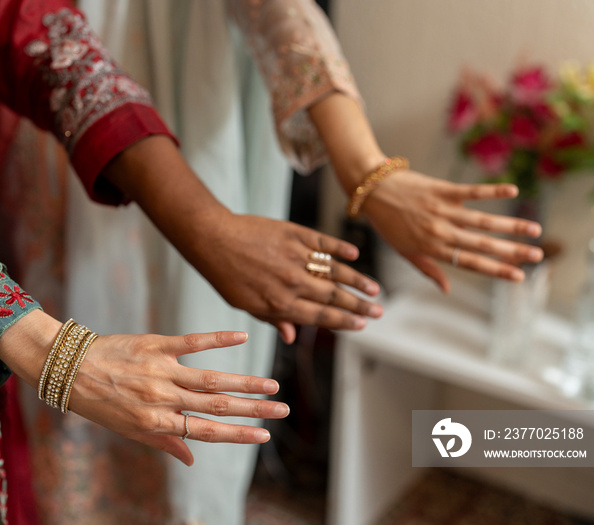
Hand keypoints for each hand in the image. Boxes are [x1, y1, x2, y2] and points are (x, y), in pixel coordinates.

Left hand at [68, 330, 288, 465]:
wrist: (68, 369)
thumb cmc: (99, 404)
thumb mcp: (128, 430)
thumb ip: (163, 442)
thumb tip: (191, 459)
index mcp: (157, 421)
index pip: (206, 432)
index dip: (237, 435)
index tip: (264, 437)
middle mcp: (162, 398)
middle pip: (217, 406)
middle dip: (253, 410)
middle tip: (283, 411)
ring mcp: (161, 370)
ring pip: (211, 378)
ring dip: (245, 383)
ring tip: (272, 386)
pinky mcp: (156, 344)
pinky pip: (191, 342)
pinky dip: (218, 340)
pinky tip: (241, 337)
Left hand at [184, 213, 381, 343]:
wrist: (213, 239)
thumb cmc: (227, 276)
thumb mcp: (246, 305)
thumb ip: (273, 319)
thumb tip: (292, 337)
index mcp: (280, 303)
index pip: (320, 315)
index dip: (344, 321)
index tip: (363, 324)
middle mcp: (291, 281)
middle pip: (333, 296)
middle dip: (359, 305)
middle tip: (380, 310)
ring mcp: (294, 256)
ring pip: (333, 270)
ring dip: (356, 280)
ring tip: (374, 288)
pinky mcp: (293, 234)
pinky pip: (322, 242)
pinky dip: (339, 247)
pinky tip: (354, 253)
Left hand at [364, 170, 543, 291]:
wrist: (372, 190)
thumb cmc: (387, 223)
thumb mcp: (403, 251)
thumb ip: (427, 269)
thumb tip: (447, 289)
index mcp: (432, 248)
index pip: (469, 263)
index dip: (495, 270)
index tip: (519, 276)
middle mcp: (439, 231)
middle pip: (481, 244)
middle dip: (512, 251)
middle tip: (538, 255)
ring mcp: (441, 210)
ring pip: (481, 220)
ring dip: (510, 225)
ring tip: (534, 229)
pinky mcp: (442, 190)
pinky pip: (470, 191)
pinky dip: (491, 190)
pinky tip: (513, 190)